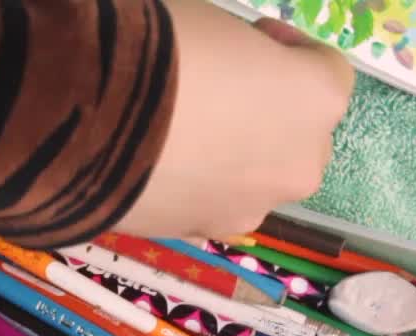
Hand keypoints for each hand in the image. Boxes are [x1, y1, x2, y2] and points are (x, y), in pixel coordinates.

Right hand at [113, 0, 354, 240]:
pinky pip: (214, 203)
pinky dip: (196, 186)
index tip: (256, 41)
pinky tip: (155, 162)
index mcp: (317, 99)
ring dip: (235, 158)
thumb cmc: (161, 47)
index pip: (329, 72)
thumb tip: (229, 66)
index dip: (290, 52)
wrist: (86, 119)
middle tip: (220, 93)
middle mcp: (300, 163)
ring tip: (180, 134)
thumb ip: (240, 52)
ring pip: (257, 180)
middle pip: (300, 138)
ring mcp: (252, 208)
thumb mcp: (212, 21)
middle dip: (271, 116)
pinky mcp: (202, 234)